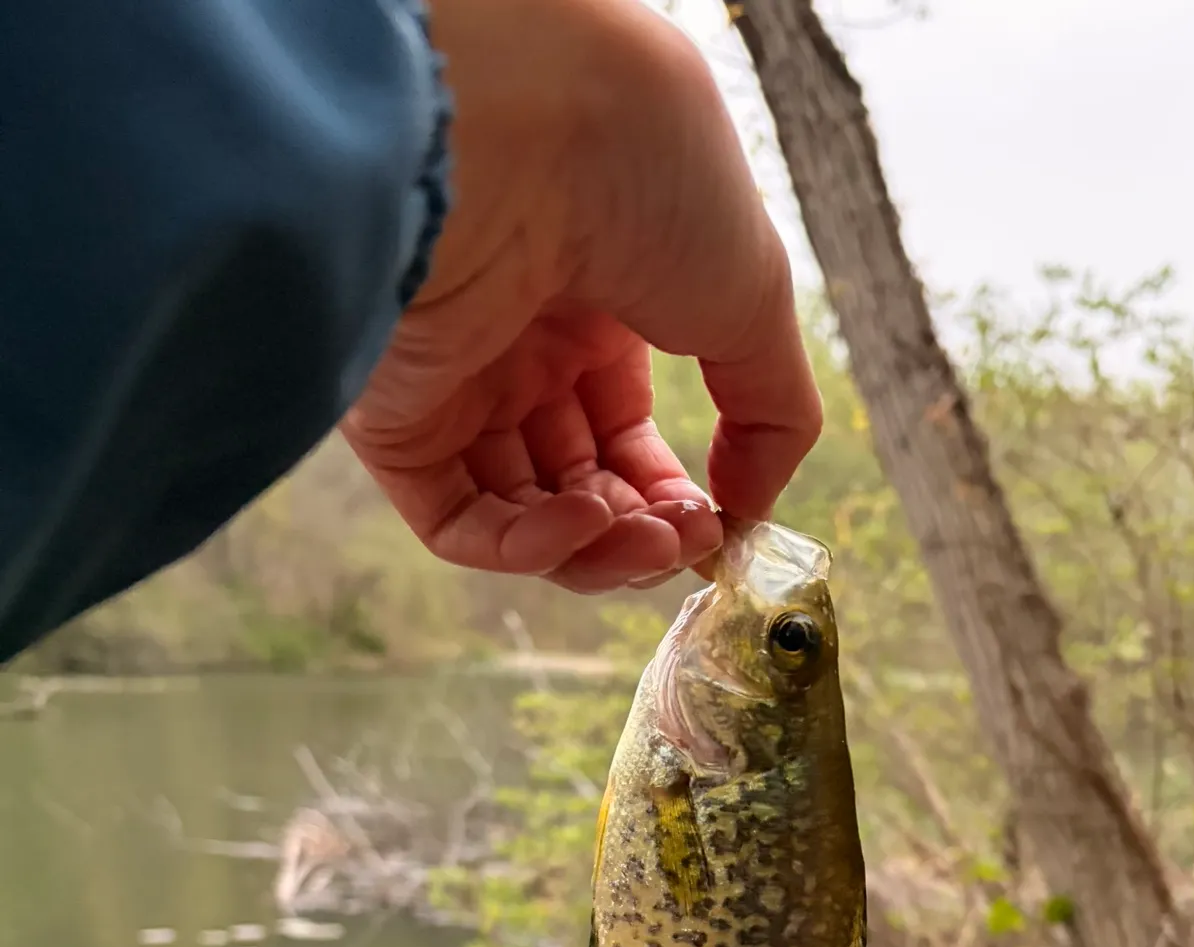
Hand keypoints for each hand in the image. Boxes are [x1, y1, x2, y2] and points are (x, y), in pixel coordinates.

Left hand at [341, 0, 821, 593]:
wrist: (531, 125)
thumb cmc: (650, 177)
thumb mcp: (755, 295)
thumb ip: (772, 414)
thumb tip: (751, 509)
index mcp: (591, 304)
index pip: (622, 431)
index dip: (671, 492)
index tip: (717, 524)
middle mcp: (517, 343)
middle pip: (579, 482)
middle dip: (644, 530)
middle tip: (685, 543)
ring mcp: (454, 381)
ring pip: (522, 515)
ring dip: (596, 549)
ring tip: (646, 544)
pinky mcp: (394, 416)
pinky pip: (457, 521)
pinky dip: (526, 548)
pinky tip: (583, 524)